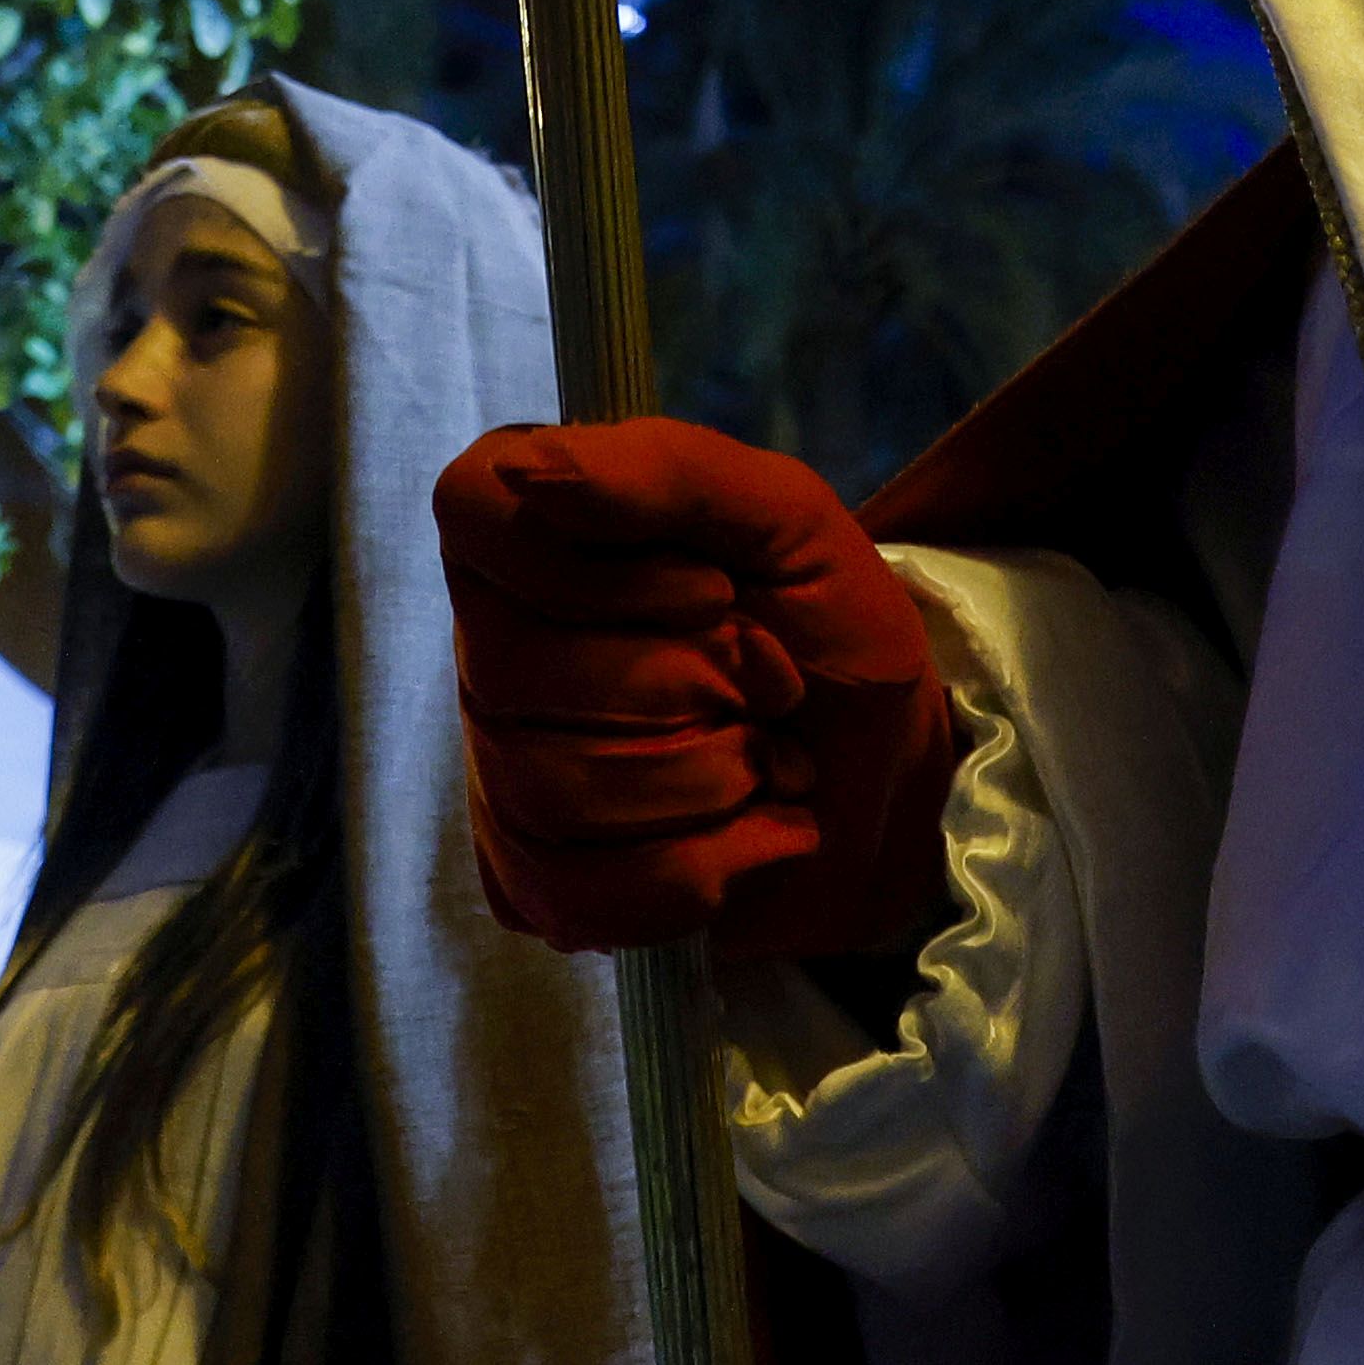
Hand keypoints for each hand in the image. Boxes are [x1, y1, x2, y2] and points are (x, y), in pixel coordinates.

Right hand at [435, 419, 953, 963]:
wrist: (888, 775)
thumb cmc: (828, 625)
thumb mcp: (787, 519)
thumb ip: (669, 473)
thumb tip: (531, 469)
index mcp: (535, 522)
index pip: (475, 515)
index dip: (603, 574)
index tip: (714, 592)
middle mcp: (488, 639)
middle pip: (514, 672)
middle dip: (691, 689)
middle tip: (771, 687)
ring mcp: (497, 768)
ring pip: (550, 791)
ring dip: (709, 782)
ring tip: (769, 762)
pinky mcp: (533, 878)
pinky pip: (570, 895)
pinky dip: (698, 874)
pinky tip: (751, 839)